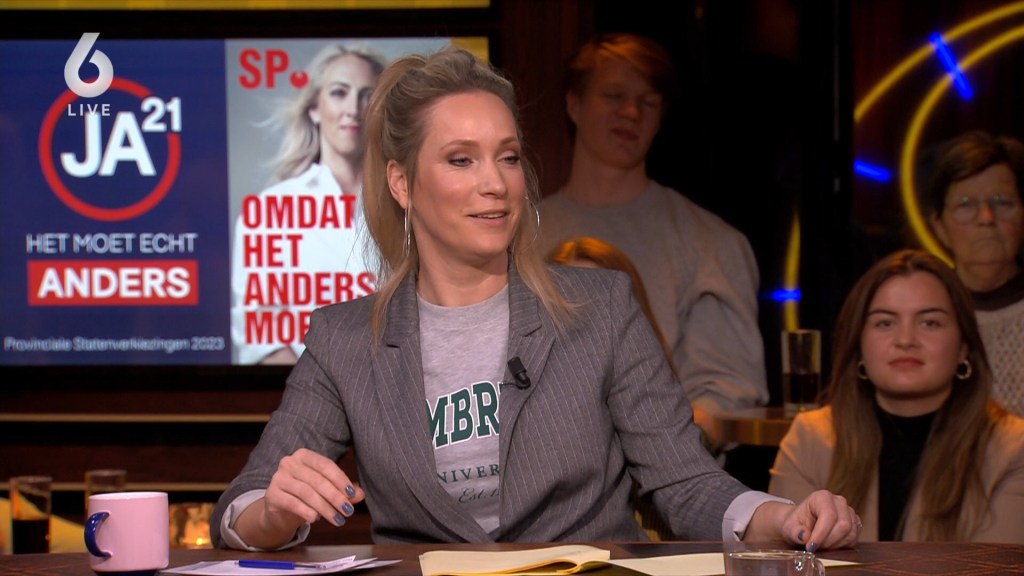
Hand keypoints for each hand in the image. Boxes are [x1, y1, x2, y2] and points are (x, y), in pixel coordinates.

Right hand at [235, 448, 364, 547]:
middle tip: (348, 511)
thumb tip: (361, 494)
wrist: (279, 510)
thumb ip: (342, 491)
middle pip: (317, 480)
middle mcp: (289, 463)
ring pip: (307, 492)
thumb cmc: (306, 496)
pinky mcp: (272, 495)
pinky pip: (292, 503)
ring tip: (337, 519)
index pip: (325, 465)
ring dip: (325, 507)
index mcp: (304, 455)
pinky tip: (316, 520)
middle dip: (335, 497)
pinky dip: (307, 512)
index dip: (340, 479)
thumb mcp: (325, 491)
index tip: (352, 494)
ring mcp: (278, 478)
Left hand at [746, 489, 859, 550]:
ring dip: (835, 545)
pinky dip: (842, 546)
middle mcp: (838, 501)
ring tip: (821, 545)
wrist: (803, 524)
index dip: (821, 533)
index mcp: (822, 497)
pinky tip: (830, 545)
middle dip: (828, 541)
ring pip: (850, 533)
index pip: (829, 515)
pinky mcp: (855, 523)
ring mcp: (849, 512)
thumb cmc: (797, 523)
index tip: (811, 546)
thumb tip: (804, 536)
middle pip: (843, 525)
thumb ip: (795, 532)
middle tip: (815, 547)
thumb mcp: (790, 527)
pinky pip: (854, 539)